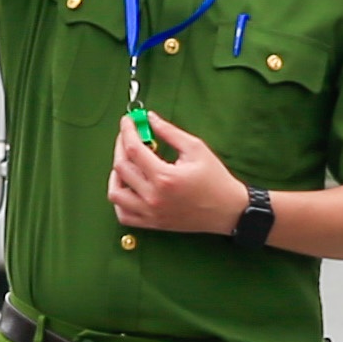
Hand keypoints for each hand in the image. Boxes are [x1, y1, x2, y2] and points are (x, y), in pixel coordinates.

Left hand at [109, 109, 245, 232]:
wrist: (227, 210)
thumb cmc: (215, 178)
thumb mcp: (196, 149)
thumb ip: (170, 132)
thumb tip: (150, 118)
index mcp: (165, 177)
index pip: (134, 149)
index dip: (127, 131)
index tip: (127, 120)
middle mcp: (153, 197)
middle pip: (121, 168)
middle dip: (120, 146)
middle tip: (127, 136)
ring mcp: (150, 213)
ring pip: (115, 193)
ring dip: (116, 174)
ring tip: (126, 163)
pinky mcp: (152, 223)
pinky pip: (123, 214)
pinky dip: (119, 200)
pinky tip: (128, 187)